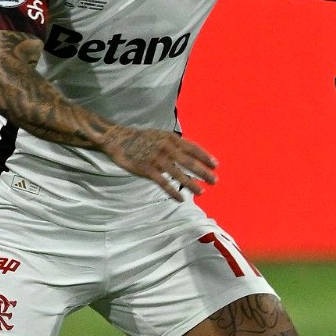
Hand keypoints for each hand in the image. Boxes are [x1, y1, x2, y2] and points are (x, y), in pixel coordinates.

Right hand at [100, 127, 217, 199]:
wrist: (120, 140)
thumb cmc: (143, 139)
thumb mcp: (162, 136)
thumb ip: (176, 144)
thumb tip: (191, 155)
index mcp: (171, 138)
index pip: (193, 148)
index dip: (205, 157)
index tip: (215, 165)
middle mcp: (167, 148)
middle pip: (190, 162)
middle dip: (204, 173)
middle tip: (215, 181)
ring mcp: (157, 160)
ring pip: (179, 175)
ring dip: (192, 184)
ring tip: (202, 192)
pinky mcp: (148, 170)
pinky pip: (164, 183)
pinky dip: (173, 192)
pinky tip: (181, 199)